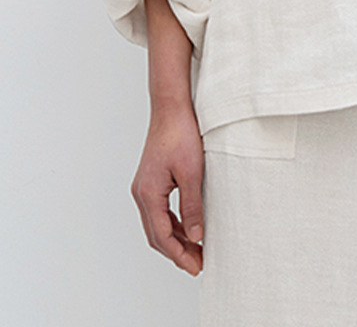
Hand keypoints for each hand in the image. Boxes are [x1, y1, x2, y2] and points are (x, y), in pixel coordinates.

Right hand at [130, 104, 204, 275]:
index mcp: (148, 194)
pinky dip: (173, 223)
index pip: (162, 236)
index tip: (196, 267)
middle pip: (156, 234)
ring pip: (157, 223)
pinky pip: (160, 210)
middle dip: (176, 252)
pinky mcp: (151, 180)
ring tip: (196, 250)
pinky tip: (189, 228)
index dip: (179, 255)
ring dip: (175, 239)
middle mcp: (141, 193)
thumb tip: (196, 236)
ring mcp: (144, 186)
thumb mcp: (192, 173)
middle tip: (198, 264)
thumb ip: (192, 207)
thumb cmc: (180, 134)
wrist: (171, 108)